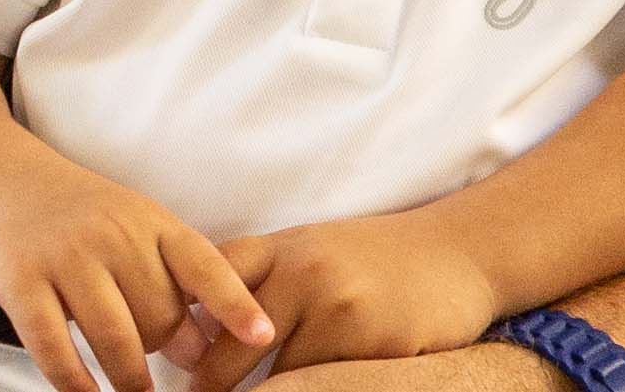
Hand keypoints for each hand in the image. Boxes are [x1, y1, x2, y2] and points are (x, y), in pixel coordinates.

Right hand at [0, 157, 270, 391]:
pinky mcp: (19, 280)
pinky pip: (55, 348)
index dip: (234, 302)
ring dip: (130, 381)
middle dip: (162, 350)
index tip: (263, 337)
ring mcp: (62, 255)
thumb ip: (169, 283)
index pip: (201, 262)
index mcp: (147, 220)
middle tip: (152, 359)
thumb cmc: (78, 216)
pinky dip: (75, 383)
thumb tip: (201, 353)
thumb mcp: (132, 230)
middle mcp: (108, 233)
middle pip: (159, 317)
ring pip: (116, 339)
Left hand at [179, 213, 500, 378]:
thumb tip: (204, 322)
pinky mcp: (375, 345)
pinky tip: (311, 389)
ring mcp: (339, 309)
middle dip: (212, 379)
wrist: (455, 253)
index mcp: (280, 246)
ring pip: (285, 375)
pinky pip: (330, 385)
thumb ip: (265, 278)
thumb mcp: (312, 249)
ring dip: (271, 391)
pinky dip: (317, 391)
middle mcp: (302, 273)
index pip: (213, 282)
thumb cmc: (374, 258)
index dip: (185, 324)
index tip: (169, 361)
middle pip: (234, 341)